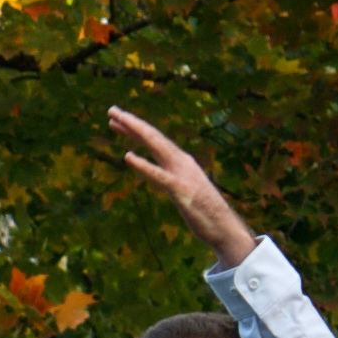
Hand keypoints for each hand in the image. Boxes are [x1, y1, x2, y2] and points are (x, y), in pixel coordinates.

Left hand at [109, 108, 256, 266]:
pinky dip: (143, 165)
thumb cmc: (205, 212)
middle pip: (153, 137)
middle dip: (132, 122)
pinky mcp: (181, 191)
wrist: (226, 228)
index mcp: (181, 162)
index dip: (136, 129)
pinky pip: (159, 176)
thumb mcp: (185, 190)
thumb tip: (164, 175)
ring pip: (156, 147)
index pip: (156, 141)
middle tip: (111, 109)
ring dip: (135, 132)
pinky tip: (127, 156)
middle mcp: (182, 162)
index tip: (118, 119)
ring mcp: (182, 174)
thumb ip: (174, 179)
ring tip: (117, 120)